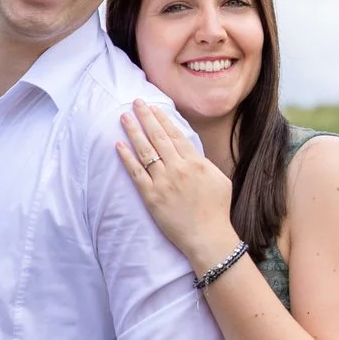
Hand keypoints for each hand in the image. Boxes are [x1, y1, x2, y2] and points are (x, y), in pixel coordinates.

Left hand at [116, 101, 239, 272]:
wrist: (208, 237)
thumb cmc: (217, 211)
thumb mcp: (219, 180)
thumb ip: (204, 163)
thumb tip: (191, 152)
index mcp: (196, 162)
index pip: (175, 135)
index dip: (162, 119)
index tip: (153, 107)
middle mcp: (178, 168)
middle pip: (158, 137)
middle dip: (145, 117)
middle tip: (136, 103)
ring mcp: (163, 182)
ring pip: (145, 151)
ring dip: (133, 131)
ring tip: (124, 117)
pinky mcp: (151, 197)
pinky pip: (135, 173)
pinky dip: (126, 158)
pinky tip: (118, 145)